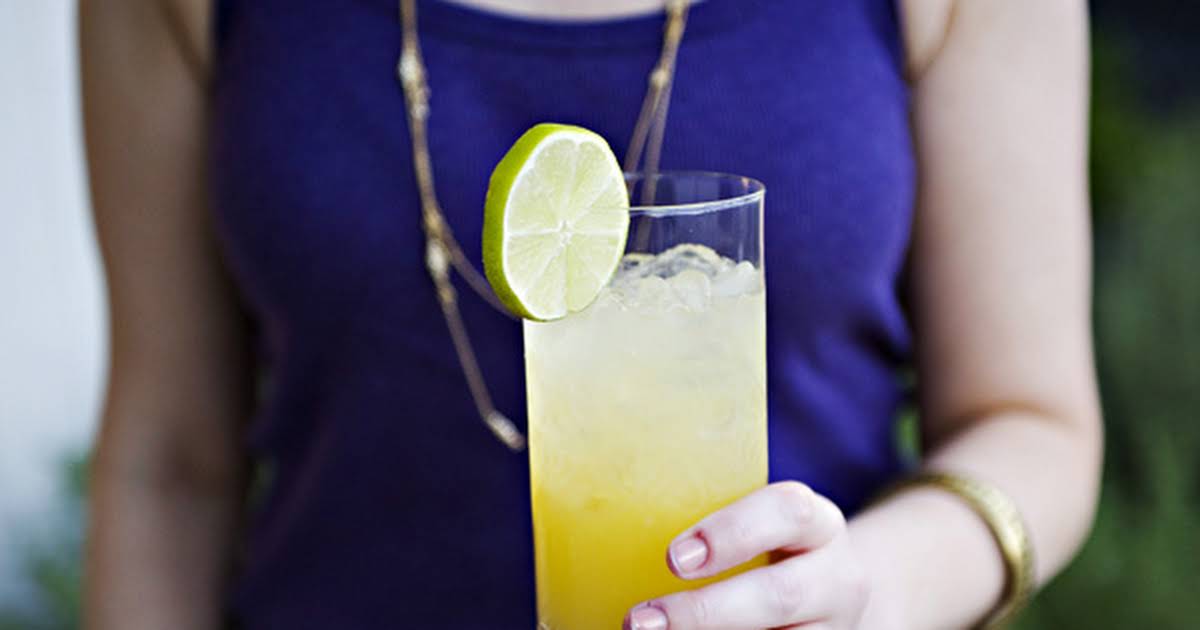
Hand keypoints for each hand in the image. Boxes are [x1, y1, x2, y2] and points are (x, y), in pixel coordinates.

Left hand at [624, 481, 868, 629]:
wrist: (829, 594)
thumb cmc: (770, 549)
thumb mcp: (757, 525)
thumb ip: (708, 528)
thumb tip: (598, 519)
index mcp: (817, 523)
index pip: (788, 511)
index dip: (732, 533)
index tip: (674, 557)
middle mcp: (837, 576)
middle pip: (780, 595)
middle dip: (705, 612)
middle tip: (639, 620)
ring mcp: (833, 627)